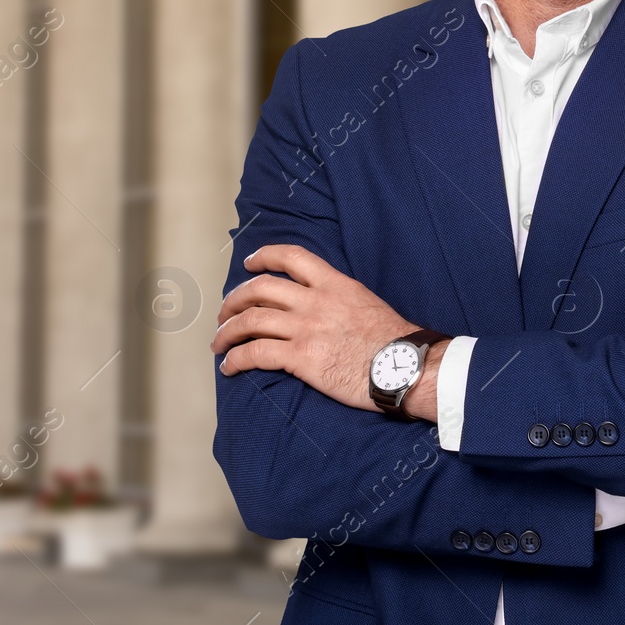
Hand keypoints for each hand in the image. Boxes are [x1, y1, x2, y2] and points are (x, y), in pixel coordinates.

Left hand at [212, 244, 425, 413]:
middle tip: (226, 312)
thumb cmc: (393, 342)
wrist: (405, 367)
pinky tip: (230, 366)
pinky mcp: (300, 358)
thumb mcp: (367, 303)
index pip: (292, 257)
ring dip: (227, 331)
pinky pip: (255, 353)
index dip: (264, 256)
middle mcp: (317, 302)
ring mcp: (307, 329)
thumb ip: (340, 298)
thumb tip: (322, 304)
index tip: (250, 263)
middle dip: (234, 299)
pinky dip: (235, 359)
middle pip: (260, 289)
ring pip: (250, 321)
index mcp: (335, 285)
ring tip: (219, 342)